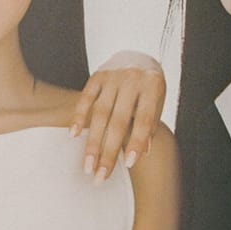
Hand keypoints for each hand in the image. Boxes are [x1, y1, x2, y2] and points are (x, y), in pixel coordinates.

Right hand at [71, 52, 165, 181]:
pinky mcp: (97, 75)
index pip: (144, 119)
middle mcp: (133, 79)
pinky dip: (78, 117)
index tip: (127, 164)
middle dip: (108, 152)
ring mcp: (113, 77)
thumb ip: (149, 124)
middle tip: (100, 176)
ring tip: (88, 166)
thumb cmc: (148, 86)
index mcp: (153, 85)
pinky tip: (73, 136)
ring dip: (92, 143)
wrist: (137, 54)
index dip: (136, 142)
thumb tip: (142, 152)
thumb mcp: (157, 101)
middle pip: (118, 121)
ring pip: (100, 114)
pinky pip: (85, 99)